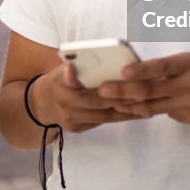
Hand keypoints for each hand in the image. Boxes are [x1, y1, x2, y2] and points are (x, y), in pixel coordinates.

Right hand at [30, 64, 148, 132]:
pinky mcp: (75, 129)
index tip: (117, 75)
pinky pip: (101, 122)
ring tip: (148, 106)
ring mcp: (69, 117)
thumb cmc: (60, 80)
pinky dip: (120, 117)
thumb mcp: (63, 68)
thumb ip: (77, 63)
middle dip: (123, 97)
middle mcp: (63, 101)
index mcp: (60, 80)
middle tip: (146, 93)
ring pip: (103, 115)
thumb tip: (93, 60)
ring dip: (127, 111)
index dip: (89, 78)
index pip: (74, 78)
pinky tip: (136, 114)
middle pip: (98, 100)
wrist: (41, 104)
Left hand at [97, 53, 189, 124]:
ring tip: (112, 102)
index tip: (122, 71)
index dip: (142, 70)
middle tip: (102, 90)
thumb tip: (133, 73)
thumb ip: (166, 67)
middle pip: (151, 90)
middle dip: (123, 91)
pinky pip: (166, 114)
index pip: (162, 66)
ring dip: (130, 105)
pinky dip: (152, 109)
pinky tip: (141, 106)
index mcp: (188, 64)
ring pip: (153, 107)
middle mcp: (189, 85)